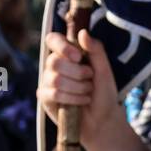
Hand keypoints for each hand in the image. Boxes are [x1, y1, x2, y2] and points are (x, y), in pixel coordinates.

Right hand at [36, 30, 122, 145]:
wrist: (102, 118)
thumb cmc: (104, 92)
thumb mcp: (104, 69)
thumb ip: (96, 50)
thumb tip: (82, 32)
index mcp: (67, 53)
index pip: (53, 40)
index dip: (62, 46)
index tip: (78, 57)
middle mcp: (54, 65)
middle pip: (54, 61)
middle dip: (77, 73)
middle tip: (90, 79)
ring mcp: (47, 80)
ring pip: (55, 79)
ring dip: (78, 87)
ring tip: (88, 91)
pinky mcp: (45, 97)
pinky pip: (53, 93)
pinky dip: (72, 98)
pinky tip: (81, 101)